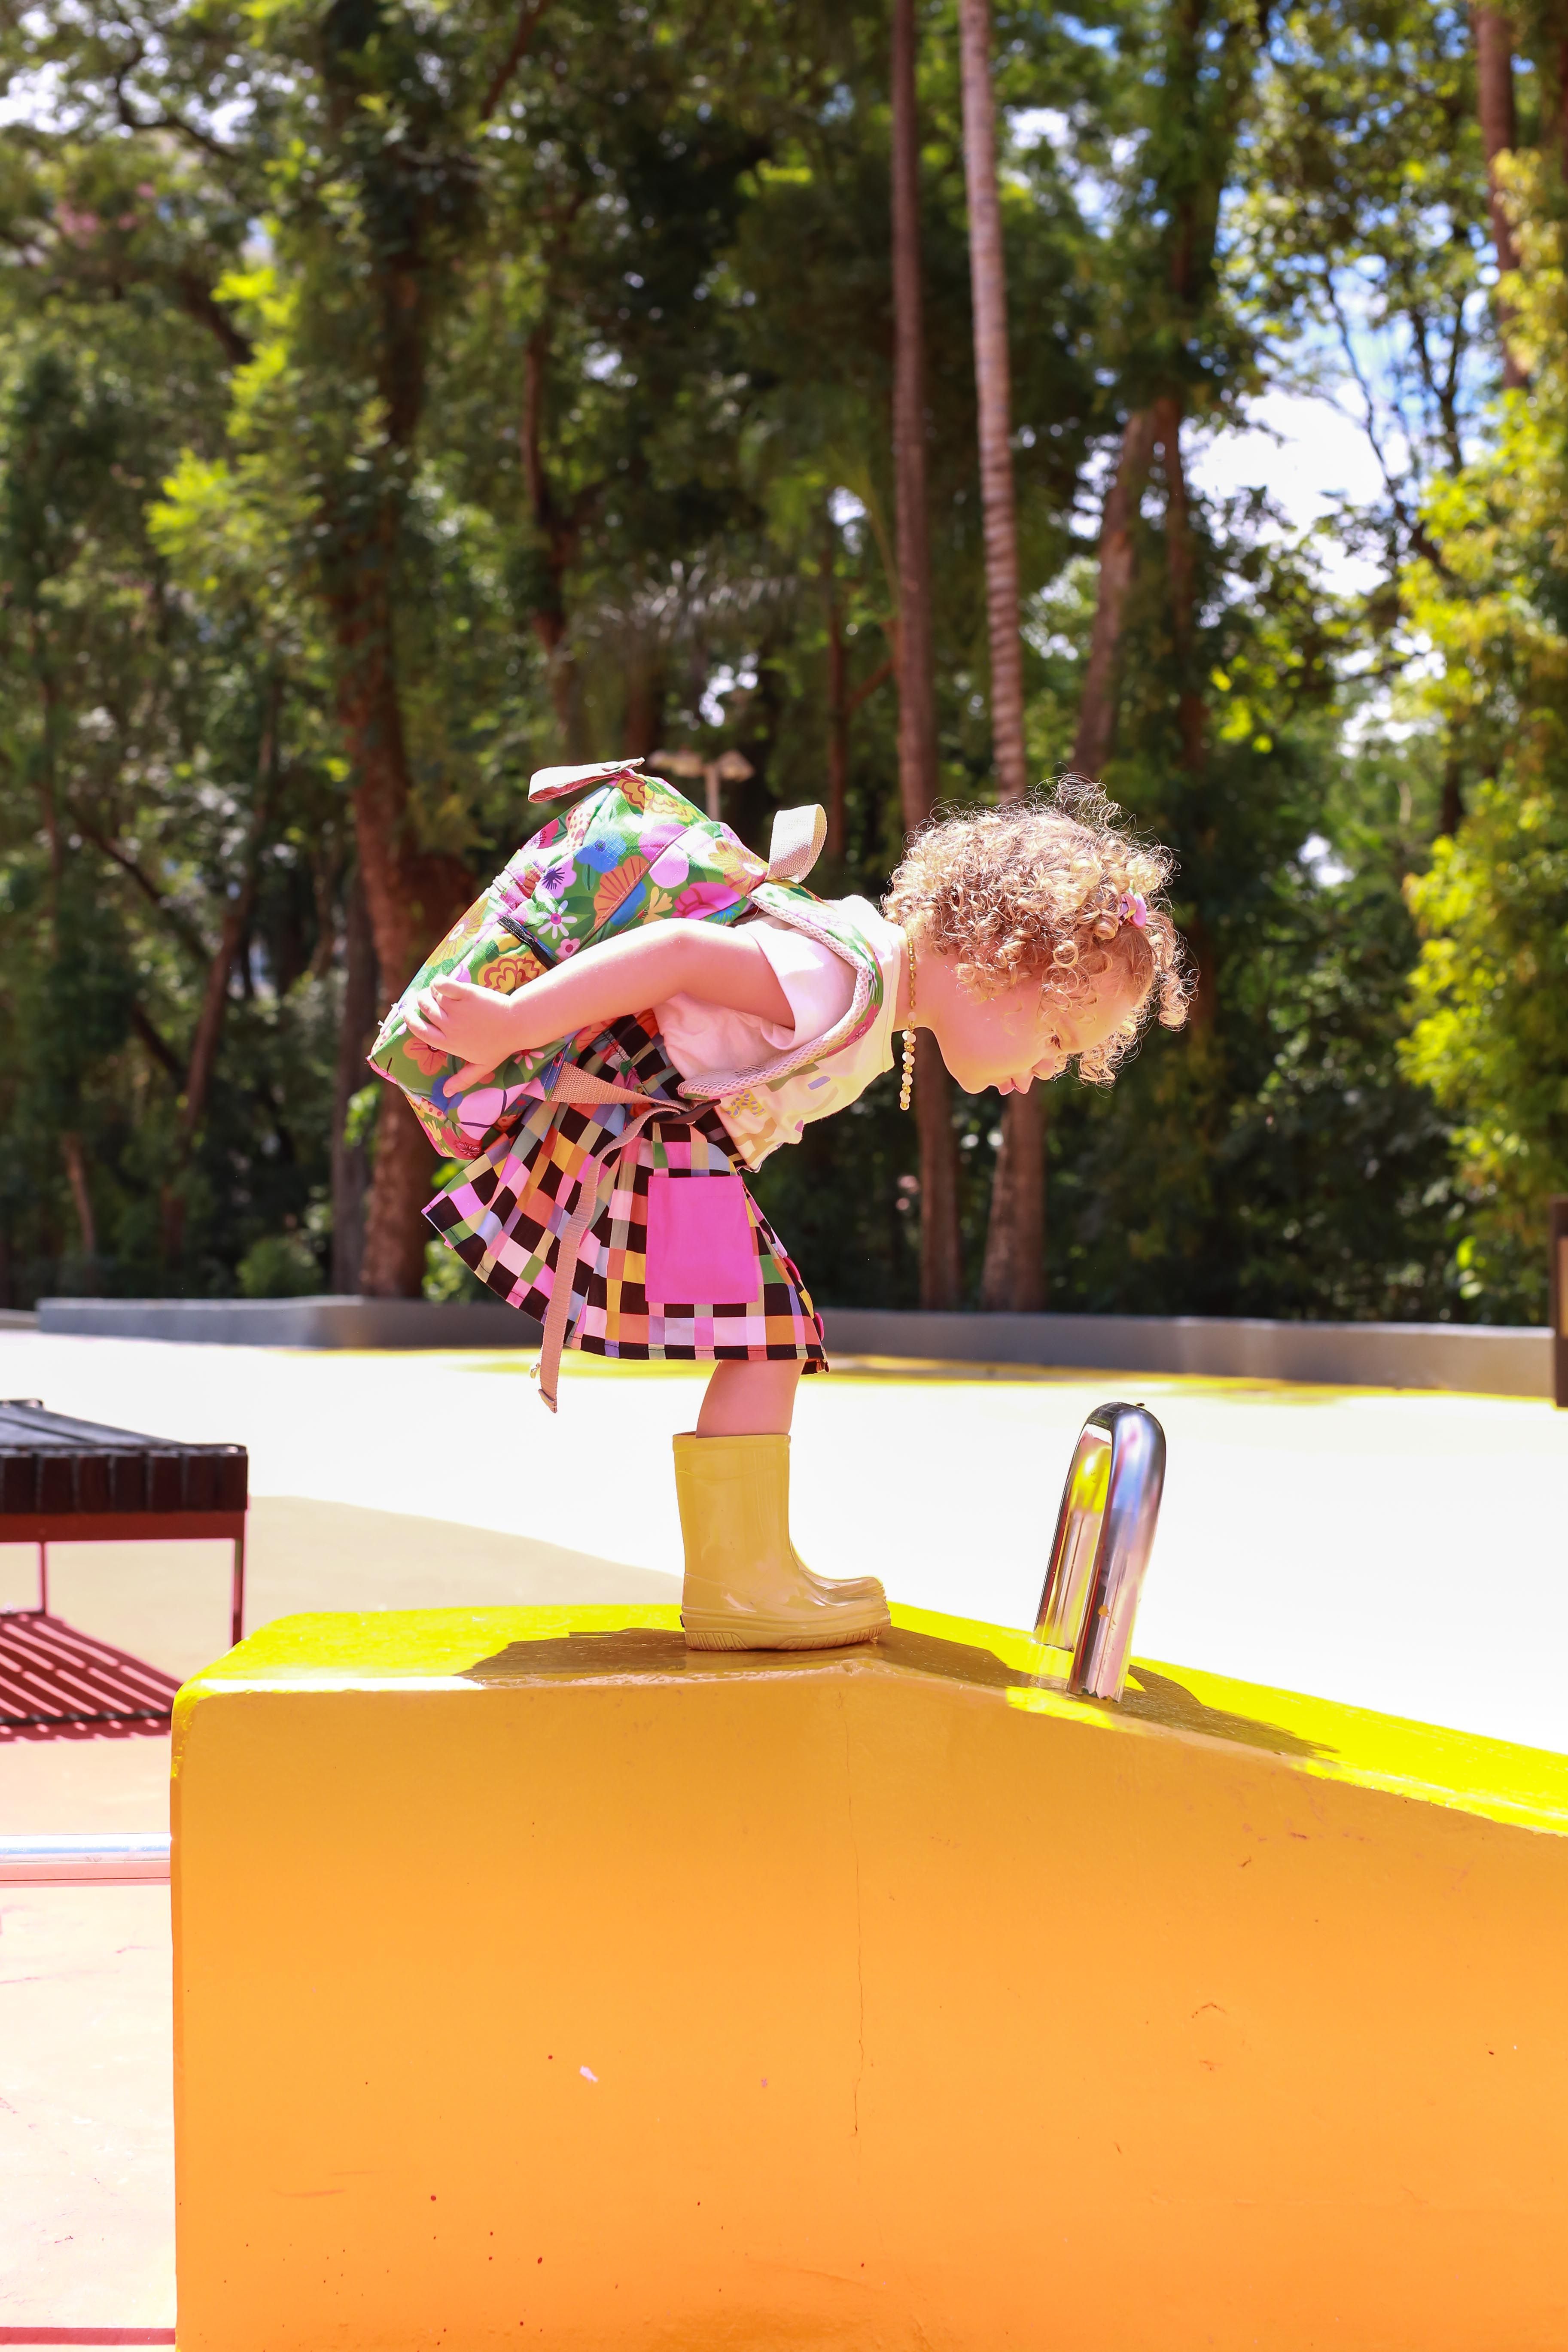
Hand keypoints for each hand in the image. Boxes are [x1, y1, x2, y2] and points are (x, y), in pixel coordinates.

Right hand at [402, 977, 522, 1090]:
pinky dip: (439, 982)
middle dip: (420, 1002)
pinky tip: (441, 983)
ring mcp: (457, 1009)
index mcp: (449, 1043)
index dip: (410, 1021)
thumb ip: (463, 1079)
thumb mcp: (482, 1067)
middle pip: (425, 1010)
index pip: (420, 1031)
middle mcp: (449, 1026)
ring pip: (432, 996)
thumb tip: (446, 1093)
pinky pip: (444, 985)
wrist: (518, 1024)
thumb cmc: (500, 1046)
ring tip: (433, 991)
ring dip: (430, 992)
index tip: (407, 1013)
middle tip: (422, 997)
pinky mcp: (467, 993)